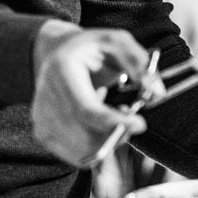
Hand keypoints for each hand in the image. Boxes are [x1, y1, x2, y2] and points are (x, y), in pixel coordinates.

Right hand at [31, 22, 149, 167]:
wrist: (55, 54)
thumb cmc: (91, 49)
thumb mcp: (117, 42)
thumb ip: (139, 63)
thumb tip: (157, 92)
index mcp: (61, 70)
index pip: (85, 110)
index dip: (114, 122)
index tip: (140, 123)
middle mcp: (45, 96)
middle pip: (87, 135)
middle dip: (118, 131)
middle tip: (128, 112)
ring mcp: (40, 118)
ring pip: (84, 150)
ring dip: (108, 139)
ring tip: (110, 114)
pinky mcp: (42, 133)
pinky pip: (78, 155)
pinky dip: (96, 146)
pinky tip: (95, 126)